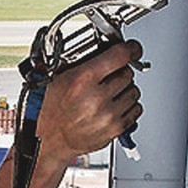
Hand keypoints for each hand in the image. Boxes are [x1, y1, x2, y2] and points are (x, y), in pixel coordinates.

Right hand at [37, 41, 143, 163]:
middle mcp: (96, 98)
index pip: (120, 56)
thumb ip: (86, 62)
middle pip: (127, 73)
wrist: (51, 139)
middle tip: (106, 79)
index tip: (132, 48)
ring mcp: (108, 115)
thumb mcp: (60, 78)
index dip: (130, 49)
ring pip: (134, 91)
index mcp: (82, 80)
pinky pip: (136, 109)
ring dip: (125, 90)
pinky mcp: (116, 129)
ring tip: (108, 95)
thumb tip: (108, 49)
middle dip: (119, 73)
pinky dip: (128, 106)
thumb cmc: (53, 110)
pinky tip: (113, 107)